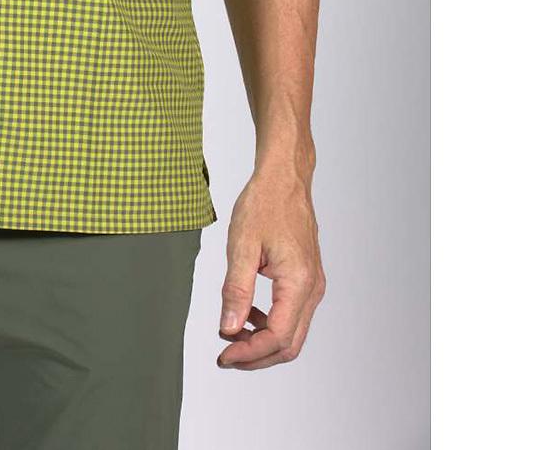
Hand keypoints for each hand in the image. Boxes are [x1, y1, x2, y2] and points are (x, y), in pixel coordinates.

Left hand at [215, 160, 325, 368]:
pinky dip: (270, 324)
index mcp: (298, 282)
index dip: (248, 353)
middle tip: (225, 355)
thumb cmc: (264, 203)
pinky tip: (248, 313)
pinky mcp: (308, 280)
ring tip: (231, 333)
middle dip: (256, 356)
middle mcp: (313, 289)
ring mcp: (313, 285)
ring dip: (262, 342)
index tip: (222, 355)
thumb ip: (236, 290)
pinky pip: (293, 314)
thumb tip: (228, 328)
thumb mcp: (242, 245)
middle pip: (289, 345)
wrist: (284, 179)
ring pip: (292, 333)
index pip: (276, 337)